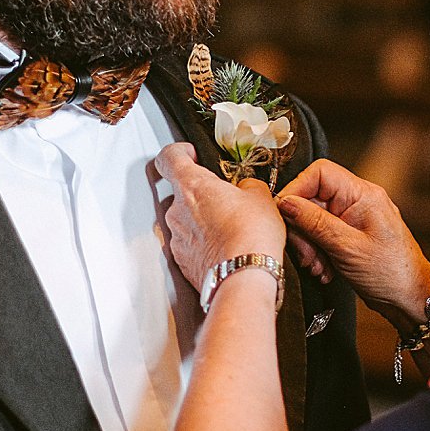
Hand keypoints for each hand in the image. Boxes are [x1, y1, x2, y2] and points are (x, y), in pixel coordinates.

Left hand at [154, 142, 286, 294]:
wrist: (243, 278)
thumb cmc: (250, 235)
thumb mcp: (260, 196)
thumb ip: (247, 185)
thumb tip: (245, 189)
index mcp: (192, 185)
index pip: (169, 157)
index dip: (178, 152)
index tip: (190, 154)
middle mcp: (177, 211)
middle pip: (180, 192)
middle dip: (201, 195)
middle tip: (225, 200)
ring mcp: (177, 238)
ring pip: (185, 221)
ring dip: (202, 221)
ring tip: (229, 229)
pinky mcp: (182, 262)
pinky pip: (189, 245)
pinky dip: (203, 244)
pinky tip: (224, 248)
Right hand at [277, 159, 429, 332]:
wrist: (411, 298)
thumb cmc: (392, 273)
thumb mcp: (347, 247)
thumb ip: (315, 222)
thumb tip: (286, 203)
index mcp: (362, 194)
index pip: (319, 174)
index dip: (296, 190)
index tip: (284, 214)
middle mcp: (357, 201)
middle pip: (311, 198)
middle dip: (302, 228)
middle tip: (305, 254)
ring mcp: (352, 219)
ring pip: (312, 219)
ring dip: (309, 245)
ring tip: (317, 267)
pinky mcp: (348, 236)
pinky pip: (321, 235)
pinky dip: (317, 253)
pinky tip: (324, 270)